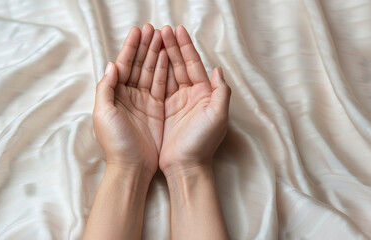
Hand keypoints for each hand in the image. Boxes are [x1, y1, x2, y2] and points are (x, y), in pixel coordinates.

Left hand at [93, 24, 167, 176]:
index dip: (130, 48)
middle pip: (138, 65)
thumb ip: (105, 88)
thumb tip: (111, 64)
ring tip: (163, 37)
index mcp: (114, 94)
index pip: (123, 65)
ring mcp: (144, 101)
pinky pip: (161, 85)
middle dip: (145, 46)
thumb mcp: (103, 114)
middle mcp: (129, 95)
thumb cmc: (115, 141)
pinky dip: (165, 71)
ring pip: (150, 72)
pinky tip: (169, 57)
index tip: (138, 31)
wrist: (133, 166)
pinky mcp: (157, 109)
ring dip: (156, 54)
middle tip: (154, 29)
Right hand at [159, 25, 230, 174]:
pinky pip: (158, 87)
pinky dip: (154, 72)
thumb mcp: (218, 116)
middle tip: (162, 30)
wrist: (185, 166)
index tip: (177, 30)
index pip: (194, 64)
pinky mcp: (164, 110)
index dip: (186, 47)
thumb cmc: (202, 143)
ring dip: (162, 56)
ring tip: (154, 39)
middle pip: (180, 65)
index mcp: (205, 94)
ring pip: (168, 73)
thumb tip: (218, 70)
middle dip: (172, 46)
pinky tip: (149, 61)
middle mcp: (191, 95)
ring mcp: (177, 102)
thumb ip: (221, 92)